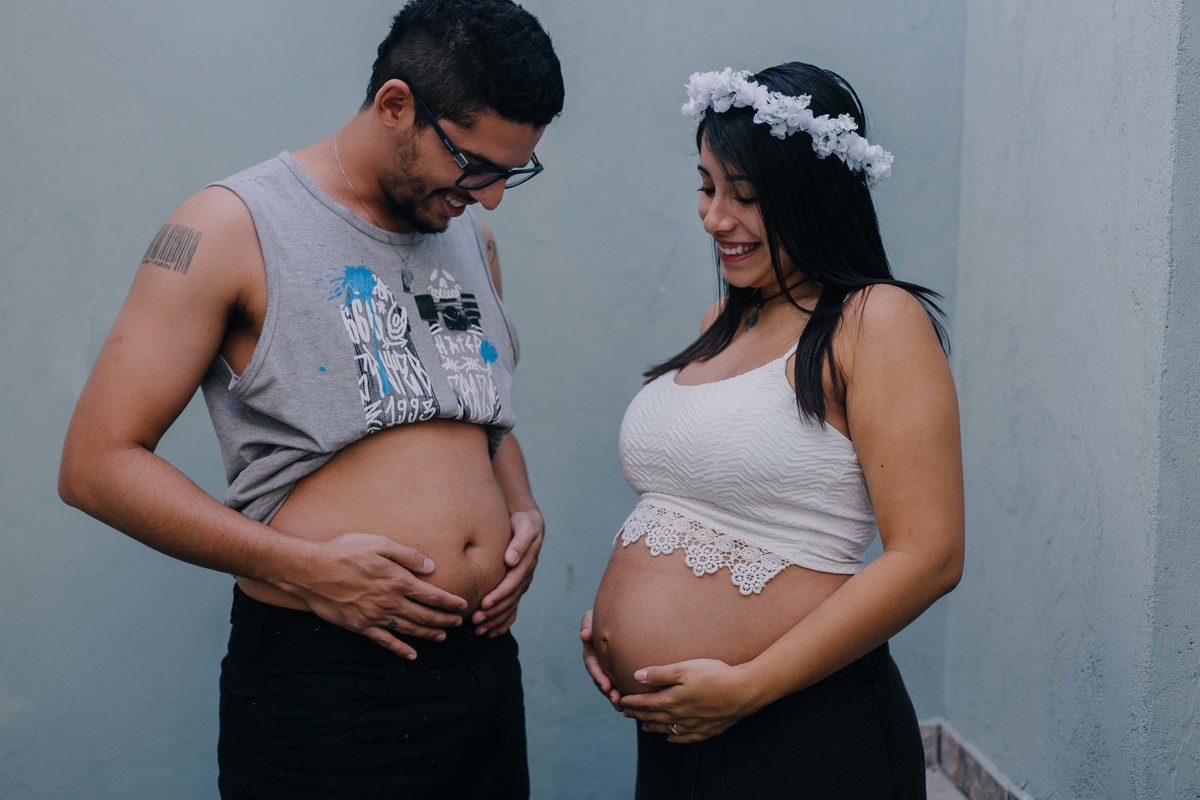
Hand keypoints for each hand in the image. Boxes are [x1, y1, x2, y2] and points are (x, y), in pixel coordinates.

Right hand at [292, 532, 468, 659]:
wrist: (311, 571)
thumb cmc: (344, 551)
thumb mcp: (379, 543)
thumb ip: (408, 555)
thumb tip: (431, 567)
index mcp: (398, 580)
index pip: (432, 595)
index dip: (449, 602)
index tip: (462, 605)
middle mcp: (390, 602)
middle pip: (425, 615)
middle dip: (444, 620)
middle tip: (458, 622)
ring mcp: (375, 617)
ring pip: (409, 630)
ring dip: (428, 634)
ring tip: (442, 636)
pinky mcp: (360, 627)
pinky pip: (385, 641)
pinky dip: (400, 649)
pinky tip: (411, 655)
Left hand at [472, 509, 543, 635]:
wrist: (528, 526)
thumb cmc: (521, 523)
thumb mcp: (524, 526)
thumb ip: (519, 542)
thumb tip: (511, 560)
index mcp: (526, 563)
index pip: (512, 582)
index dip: (500, 594)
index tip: (485, 603)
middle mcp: (525, 577)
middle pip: (510, 599)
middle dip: (494, 612)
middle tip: (476, 620)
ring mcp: (521, 585)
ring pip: (510, 608)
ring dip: (495, 620)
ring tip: (478, 630)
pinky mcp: (516, 589)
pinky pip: (512, 610)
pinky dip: (502, 623)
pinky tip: (490, 633)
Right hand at [580, 609, 621, 709]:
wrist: (622, 611)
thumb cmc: (606, 612)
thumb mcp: (593, 615)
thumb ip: (588, 623)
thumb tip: (584, 635)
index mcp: (591, 650)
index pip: (593, 665)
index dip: (599, 677)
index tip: (606, 687)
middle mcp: (598, 660)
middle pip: (602, 679)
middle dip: (608, 691)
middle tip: (617, 700)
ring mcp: (608, 665)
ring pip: (611, 683)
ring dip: (615, 695)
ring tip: (623, 705)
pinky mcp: (619, 668)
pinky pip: (621, 681)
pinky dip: (624, 692)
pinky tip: (631, 702)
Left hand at [618, 659, 756, 743]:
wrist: (743, 692)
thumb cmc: (714, 675)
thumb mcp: (684, 668)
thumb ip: (660, 673)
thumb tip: (636, 676)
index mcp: (672, 700)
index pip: (646, 703)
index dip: (632, 702)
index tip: (621, 701)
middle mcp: (680, 716)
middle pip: (654, 716)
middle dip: (638, 714)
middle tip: (625, 713)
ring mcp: (694, 725)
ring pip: (667, 729)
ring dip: (653, 726)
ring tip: (643, 725)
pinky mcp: (707, 730)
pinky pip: (685, 738)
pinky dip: (674, 738)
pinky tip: (670, 738)